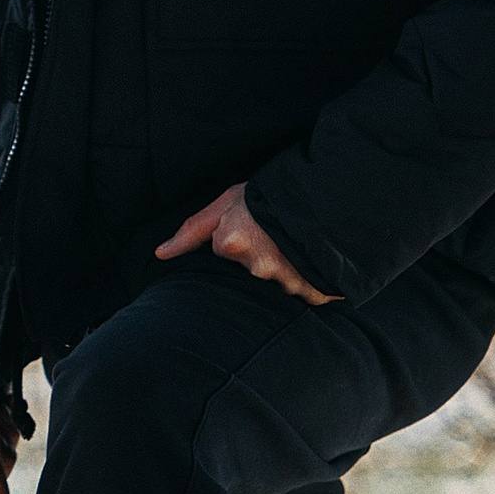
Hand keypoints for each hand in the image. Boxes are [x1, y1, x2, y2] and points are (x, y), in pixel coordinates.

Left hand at [156, 181, 332, 304]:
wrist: (334, 197)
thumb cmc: (275, 197)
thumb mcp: (229, 201)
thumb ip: (193, 230)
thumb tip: (161, 254)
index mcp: (233, 243)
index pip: (223, 251)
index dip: (236, 237)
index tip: (252, 225)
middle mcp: (257, 267)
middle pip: (248, 272)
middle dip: (259, 258)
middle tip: (274, 238)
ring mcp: (286, 284)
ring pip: (274, 286)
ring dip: (282, 271)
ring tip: (294, 248)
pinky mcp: (312, 295)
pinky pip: (301, 296)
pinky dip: (304, 283)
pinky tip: (309, 264)